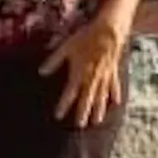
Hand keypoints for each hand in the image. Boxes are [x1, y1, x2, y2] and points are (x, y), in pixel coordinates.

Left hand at [40, 13, 129, 128]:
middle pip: (87, 99)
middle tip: (80, 126)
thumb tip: (41, 72)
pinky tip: (116, 104)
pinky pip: (114, 86)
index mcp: (80, 73)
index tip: (58, 116)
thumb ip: (53, 61)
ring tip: (96, 122)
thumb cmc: (84, 38)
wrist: (109, 31)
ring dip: (99, 109)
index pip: (70, 93)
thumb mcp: (65, 48)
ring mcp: (105, 76)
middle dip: (83, 113)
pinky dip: (115, 95)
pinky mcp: (113, 71)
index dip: (63, 105)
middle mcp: (93, 78)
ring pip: (102, 96)